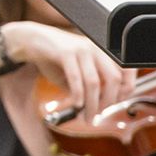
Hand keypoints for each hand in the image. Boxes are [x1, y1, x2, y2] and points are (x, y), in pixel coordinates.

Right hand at [1, 21, 134, 123]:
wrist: (29, 40)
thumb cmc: (53, 57)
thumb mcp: (75, 72)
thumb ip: (87, 87)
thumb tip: (96, 108)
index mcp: (102, 51)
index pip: (125, 70)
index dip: (126, 89)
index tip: (117, 104)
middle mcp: (95, 48)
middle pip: (113, 79)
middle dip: (108, 101)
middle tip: (99, 114)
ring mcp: (81, 49)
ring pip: (94, 82)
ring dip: (92, 104)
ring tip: (86, 116)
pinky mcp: (65, 53)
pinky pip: (76, 79)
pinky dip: (78, 95)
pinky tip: (76, 104)